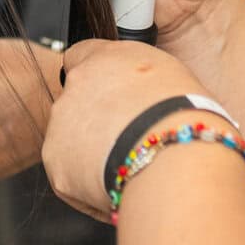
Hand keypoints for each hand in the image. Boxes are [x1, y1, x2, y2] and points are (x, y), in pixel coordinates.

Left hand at [43, 39, 207, 219]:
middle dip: (96, 120)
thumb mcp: (173, 79)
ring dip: (91, 152)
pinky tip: (120, 188)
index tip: (113, 98)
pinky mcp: (56, 161)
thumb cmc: (189, 119)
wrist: (176, 155)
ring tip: (130, 168)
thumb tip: (142, 96)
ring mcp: (61, 122)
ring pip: (70, 138)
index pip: (82, 55)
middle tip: (127, 141)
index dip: (98, 80)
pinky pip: (69, 176)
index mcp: (104, 58)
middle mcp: (76, 84)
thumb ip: (143, 81)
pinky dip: (88, 186)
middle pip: (77, 101)